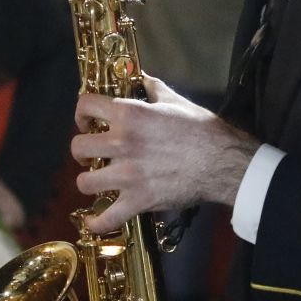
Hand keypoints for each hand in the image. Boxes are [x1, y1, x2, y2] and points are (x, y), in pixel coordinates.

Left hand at [70, 75, 256, 232]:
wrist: (222, 161)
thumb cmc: (201, 129)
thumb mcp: (176, 101)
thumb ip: (153, 89)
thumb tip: (143, 78)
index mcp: (129, 114)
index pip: (86, 106)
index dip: (81, 113)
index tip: (86, 121)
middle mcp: (121, 143)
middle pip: (78, 147)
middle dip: (82, 150)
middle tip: (93, 153)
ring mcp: (127, 174)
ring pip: (84, 182)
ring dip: (89, 181)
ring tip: (99, 180)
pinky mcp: (137, 200)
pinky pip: (107, 218)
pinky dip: (97, 222)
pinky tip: (94, 221)